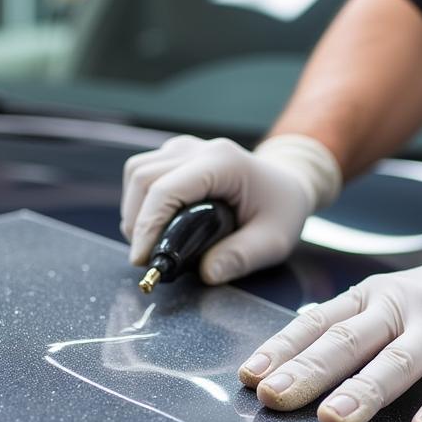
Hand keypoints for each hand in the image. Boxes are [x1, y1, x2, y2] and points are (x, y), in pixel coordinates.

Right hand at [120, 133, 340, 283]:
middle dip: (137, 221)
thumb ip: (242, 257)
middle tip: (147, 258)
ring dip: (134, 210)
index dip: (148, 225)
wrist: (287, 183)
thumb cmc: (282, 210)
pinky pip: (143, 172)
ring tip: (148, 244)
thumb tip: (207, 274)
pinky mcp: (176, 154)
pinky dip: (140, 201)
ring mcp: (185, 147)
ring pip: (137, 172)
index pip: (168, 189)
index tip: (143, 259)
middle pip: (143, 177)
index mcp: (223, 162)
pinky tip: (153, 226)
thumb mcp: (273, 241)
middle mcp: (199, 148)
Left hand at [238, 211, 421, 421]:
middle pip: (347, 342)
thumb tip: (294, 340)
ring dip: (364, 391)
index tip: (249, 378)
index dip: (281, 350)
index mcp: (369, 299)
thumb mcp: (389, 298)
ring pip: (397, 360)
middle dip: (307, 373)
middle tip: (273, 398)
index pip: (316, 324)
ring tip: (334, 421)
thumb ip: (346, 322)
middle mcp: (398, 308)